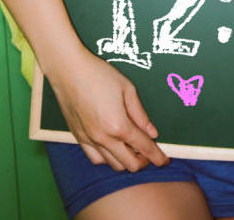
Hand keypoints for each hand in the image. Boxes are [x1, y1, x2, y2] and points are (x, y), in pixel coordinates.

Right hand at [50, 45, 169, 171]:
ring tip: (132, 148)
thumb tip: (152, 133)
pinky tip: (112, 147)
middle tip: (150, 152)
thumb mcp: (127, 89)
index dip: (157, 156)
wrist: (68, 69)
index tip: (165, 160)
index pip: (144, 148)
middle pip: (130, 164)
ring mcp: (89, 140)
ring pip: (113, 164)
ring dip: (126, 160)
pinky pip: (95, 158)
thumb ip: (140, 114)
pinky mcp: (78, 137)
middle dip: (144, 161)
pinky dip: (108, 158)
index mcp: (118, 126)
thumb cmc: (99, 74)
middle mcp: (103, 138)